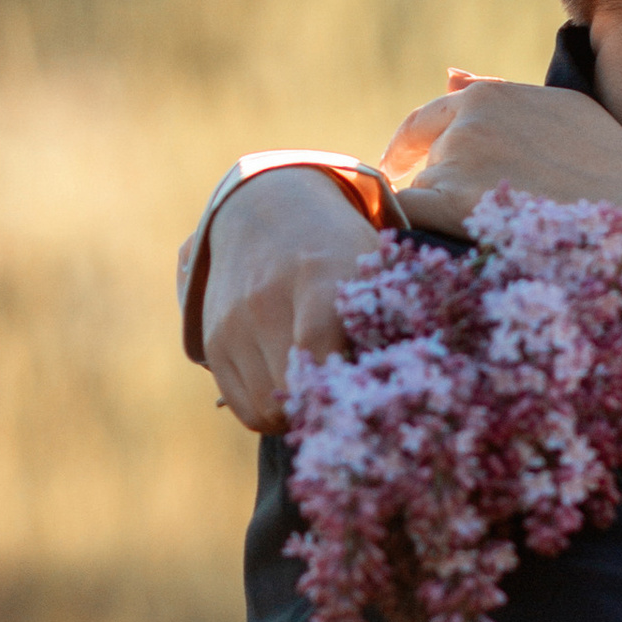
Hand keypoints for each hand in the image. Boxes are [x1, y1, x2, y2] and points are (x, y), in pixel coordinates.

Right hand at [197, 170, 383, 431]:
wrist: (267, 208)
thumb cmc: (336, 245)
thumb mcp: (368, 265)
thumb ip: (386, 318)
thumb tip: (408, 383)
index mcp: (316, 278)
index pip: (318, 352)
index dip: (345, 387)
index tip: (370, 395)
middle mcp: (264, 303)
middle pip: (292, 390)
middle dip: (326, 407)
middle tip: (352, 402)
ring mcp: (232, 325)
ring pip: (266, 409)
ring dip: (298, 414)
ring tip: (323, 395)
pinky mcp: (213, 343)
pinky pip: (242, 406)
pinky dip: (270, 410)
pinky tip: (295, 391)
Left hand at [383, 73, 621, 233]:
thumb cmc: (614, 167)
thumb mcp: (559, 108)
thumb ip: (499, 93)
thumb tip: (450, 74)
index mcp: (487, 97)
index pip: (427, 120)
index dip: (412, 148)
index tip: (406, 170)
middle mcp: (467, 122)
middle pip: (426, 163)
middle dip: (440, 191)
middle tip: (474, 227)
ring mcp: (457, 161)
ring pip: (423, 196)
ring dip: (443, 220)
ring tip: (491, 245)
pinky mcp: (452, 203)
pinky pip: (406, 220)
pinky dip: (413, 236)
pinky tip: (440, 257)